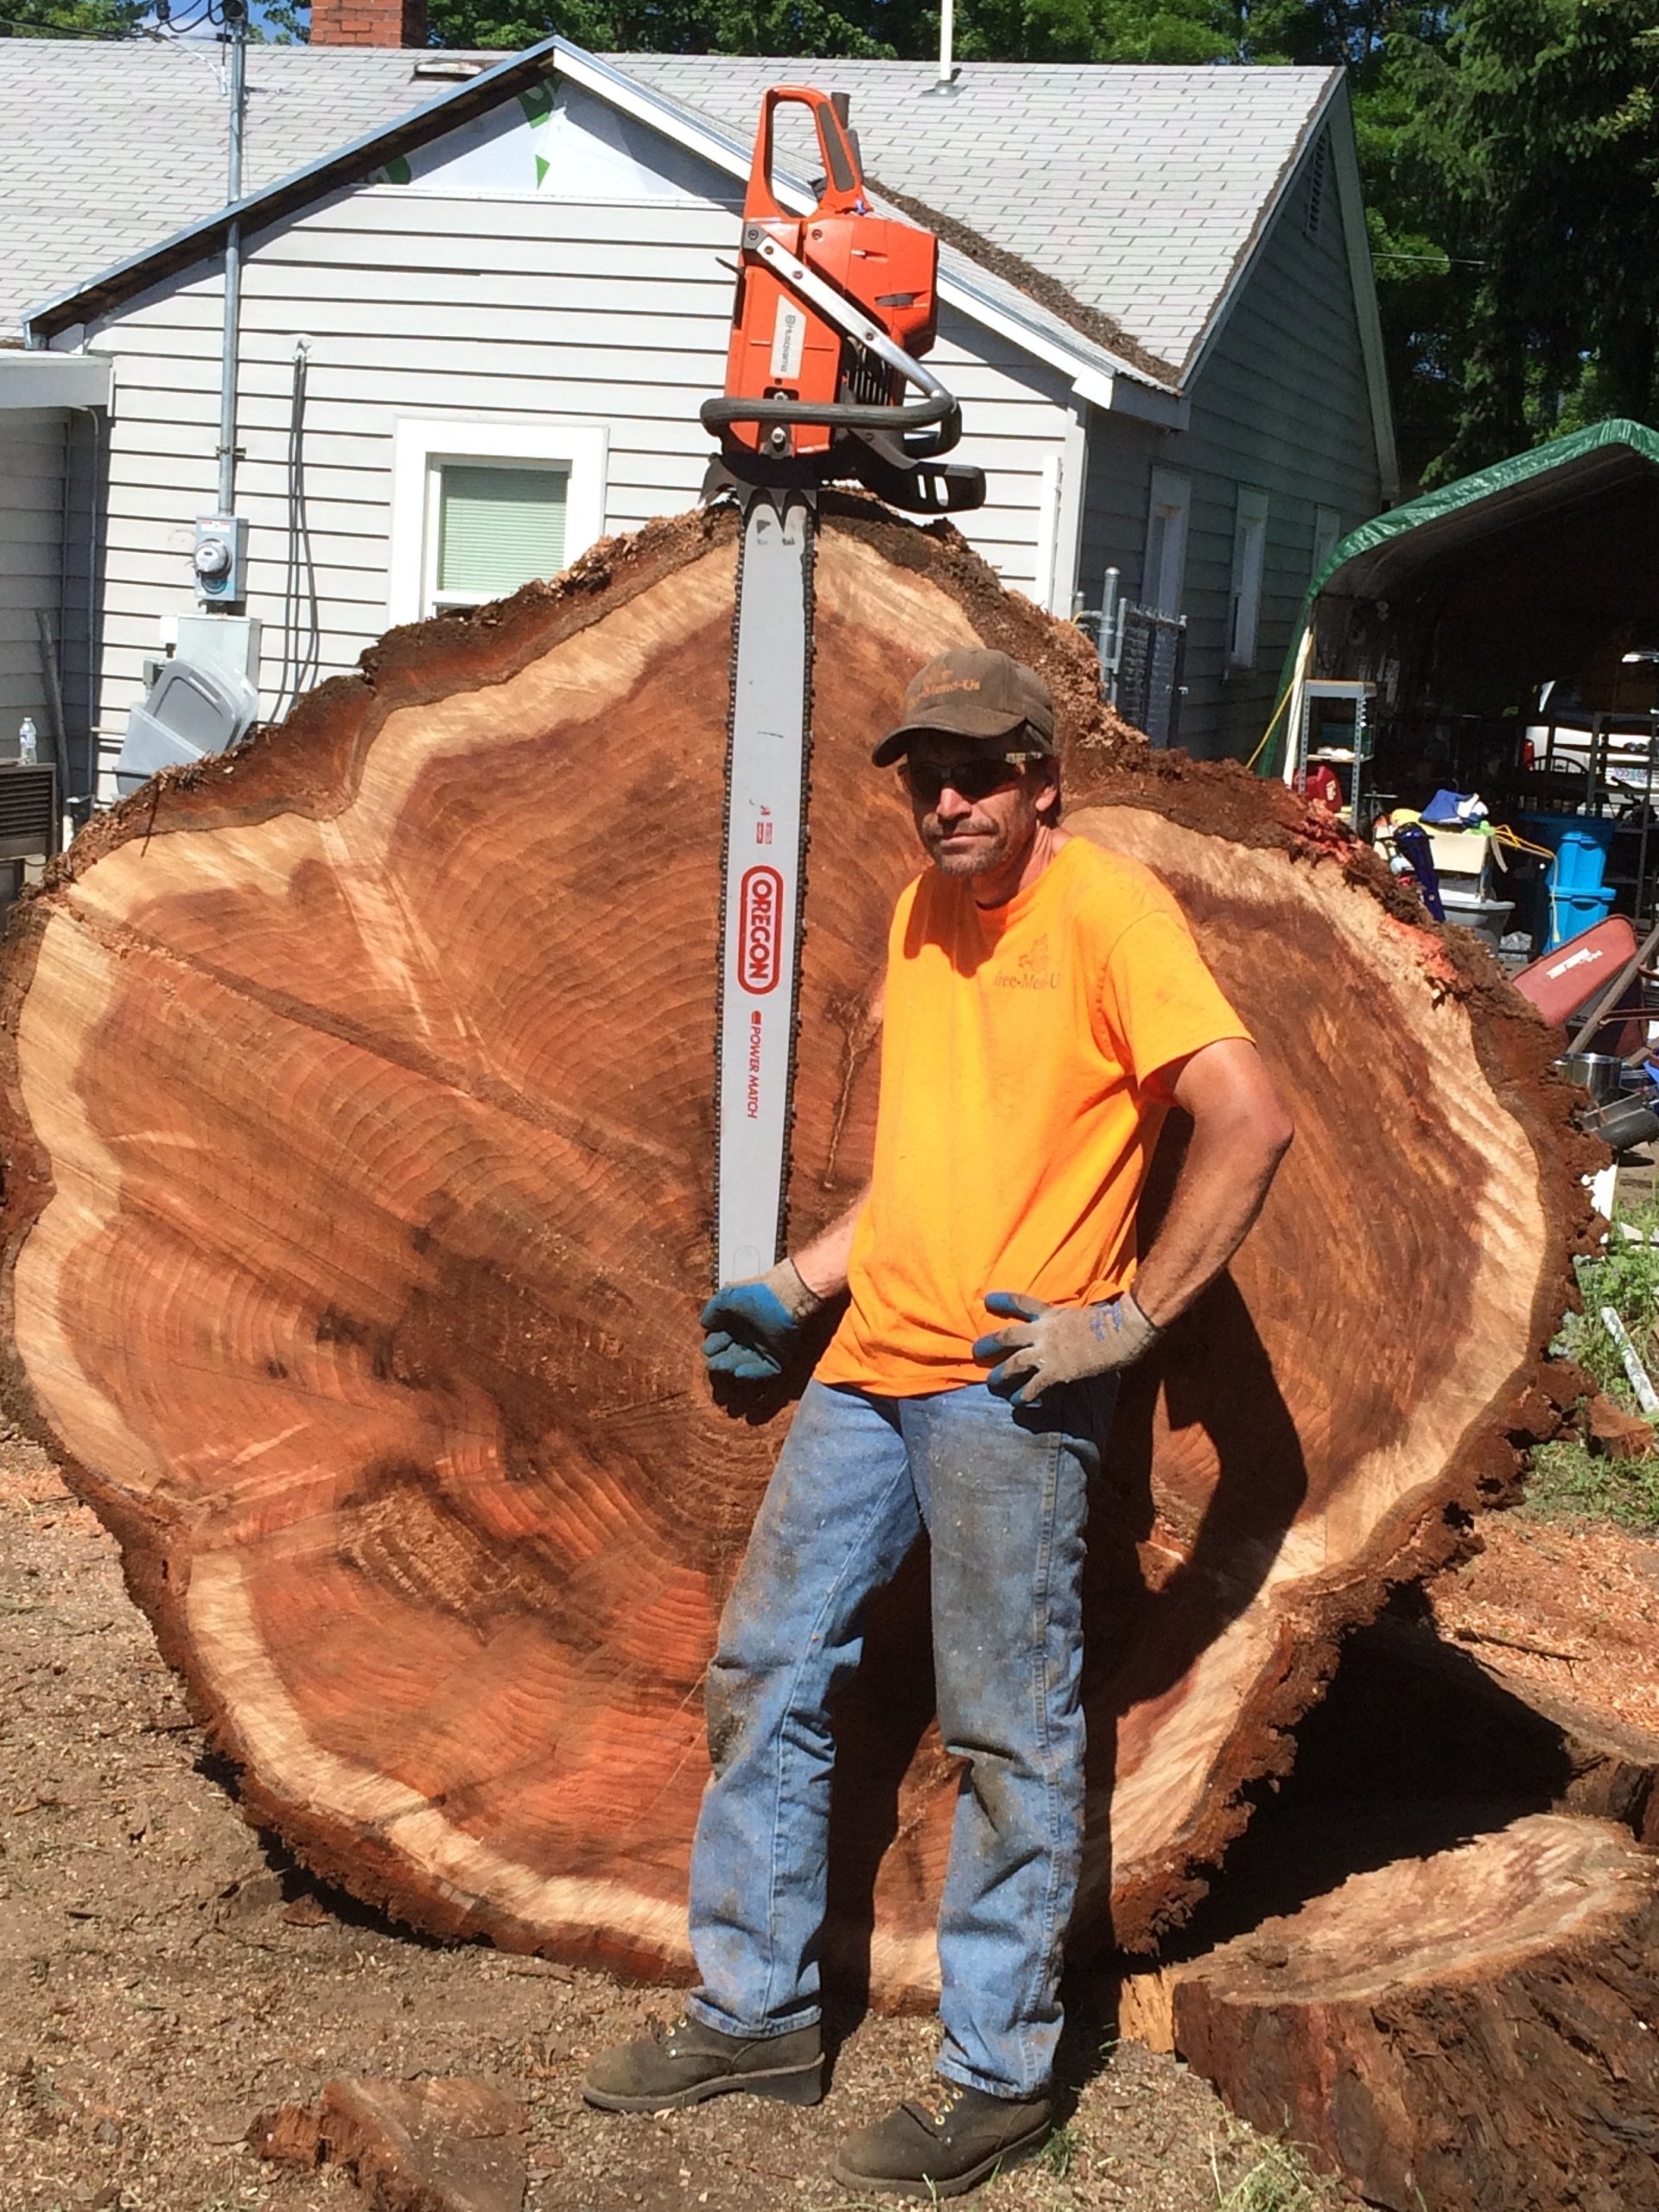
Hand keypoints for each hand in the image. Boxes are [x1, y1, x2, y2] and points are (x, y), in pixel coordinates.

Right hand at [701, 1258, 823, 1380]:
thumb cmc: (755, 1294)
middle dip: (719, 1360)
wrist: (785, 1296)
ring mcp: (764, 1347)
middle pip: (731, 1353)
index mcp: (738, 1322)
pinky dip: (751, 1373)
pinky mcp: (778, 1356)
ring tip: (720, 1367)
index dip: (713, 1345)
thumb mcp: (726, 1298)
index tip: (708, 1349)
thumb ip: (712, 1311)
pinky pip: (764, 1370)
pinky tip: (738, 1373)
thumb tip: (704, 1324)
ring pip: (744, 1363)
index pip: (721, 1339)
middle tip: (711, 1364)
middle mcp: (750, 1336)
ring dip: (731, 1366)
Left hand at [972, 1289, 1160, 1404]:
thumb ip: (1074, 1320)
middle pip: (1008, 1336)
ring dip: (1001, 1373)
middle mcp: (1044, 1331)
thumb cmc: (1111, 1319)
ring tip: (990, 1382)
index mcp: (1052, 1314)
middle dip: (989, 1343)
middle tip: (975, 1350)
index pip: (1021, 1303)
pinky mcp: (1055, 1371)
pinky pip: (1033, 1385)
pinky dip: (1023, 1394)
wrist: (1119, 1332)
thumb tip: (1083, 1323)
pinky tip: (1016, 1402)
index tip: (987, 1300)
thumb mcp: (1086, 1312)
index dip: (1002, 1301)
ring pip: (1014, 1363)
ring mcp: (1047, 1352)